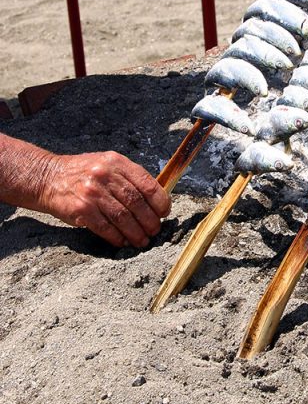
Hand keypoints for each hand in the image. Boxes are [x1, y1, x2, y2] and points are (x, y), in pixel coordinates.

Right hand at [39, 151, 170, 248]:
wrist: (48, 177)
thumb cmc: (83, 173)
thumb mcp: (107, 164)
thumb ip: (129, 177)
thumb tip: (156, 198)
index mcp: (116, 163)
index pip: (147, 184)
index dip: (160, 201)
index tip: (164, 212)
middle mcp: (105, 175)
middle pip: (137, 203)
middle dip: (150, 221)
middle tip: (154, 230)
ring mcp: (92, 193)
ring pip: (123, 218)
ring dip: (136, 233)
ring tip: (142, 240)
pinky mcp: (81, 210)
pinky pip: (106, 228)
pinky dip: (117, 238)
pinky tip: (123, 241)